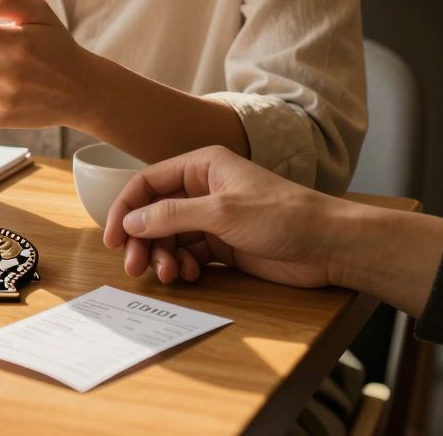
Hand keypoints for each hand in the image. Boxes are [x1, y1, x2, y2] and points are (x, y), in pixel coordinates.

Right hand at [102, 146, 352, 287]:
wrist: (330, 245)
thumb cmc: (282, 216)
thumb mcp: (221, 212)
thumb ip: (172, 215)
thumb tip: (130, 222)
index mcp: (201, 166)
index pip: (147, 184)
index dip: (125, 210)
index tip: (112, 239)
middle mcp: (202, 189)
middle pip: (154, 213)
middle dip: (142, 240)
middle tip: (134, 267)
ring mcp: (212, 218)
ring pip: (169, 236)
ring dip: (162, 256)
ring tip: (169, 275)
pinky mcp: (223, 244)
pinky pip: (188, 254)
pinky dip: (182, 266)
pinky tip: (189, 275)